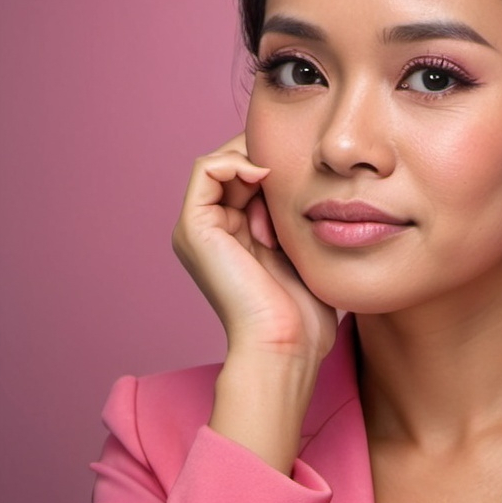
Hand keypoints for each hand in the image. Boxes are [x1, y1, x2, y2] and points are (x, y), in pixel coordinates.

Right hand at [171, 133, 336, 363]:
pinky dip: (236, 161)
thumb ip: (293, 212)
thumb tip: (302, 175)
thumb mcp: (302, 245)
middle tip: (296, 179)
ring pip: (221, 160)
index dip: (278, 161)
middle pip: (234, 162)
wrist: (285, 343)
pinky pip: (205, 169)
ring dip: (256, 163)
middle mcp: (211, 226)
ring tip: (282, 192)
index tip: (307, 179)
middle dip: (269, 158)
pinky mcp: (194, 228)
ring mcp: (198, 227)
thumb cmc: (304, 308)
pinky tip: (265, 177)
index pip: (249, 170)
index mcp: (234, 231)